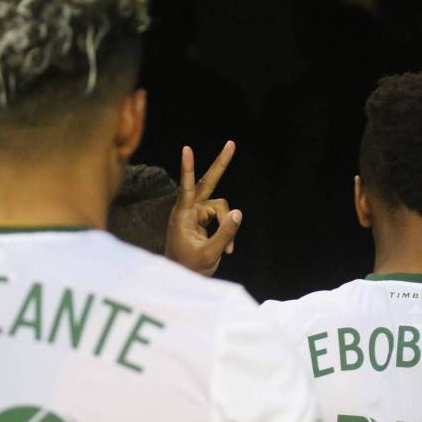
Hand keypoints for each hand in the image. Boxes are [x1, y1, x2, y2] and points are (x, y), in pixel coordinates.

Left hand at [165, 141, 242, 275]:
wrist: (184, 277)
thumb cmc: (189, 267)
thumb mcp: (210, 254)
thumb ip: (225, 233)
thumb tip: (239, 212)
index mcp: (182, 216)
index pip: (186, 188)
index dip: (188, 169)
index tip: (186, 149)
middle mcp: (189, 210)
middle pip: (208, 183)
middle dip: (221, 165)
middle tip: (231, 143)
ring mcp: (197, 213)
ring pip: (221, 207)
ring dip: (228, 227)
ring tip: (228, 250)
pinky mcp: (203, 219)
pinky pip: (222, 217)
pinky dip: (228, 231)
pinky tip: (227, 250)